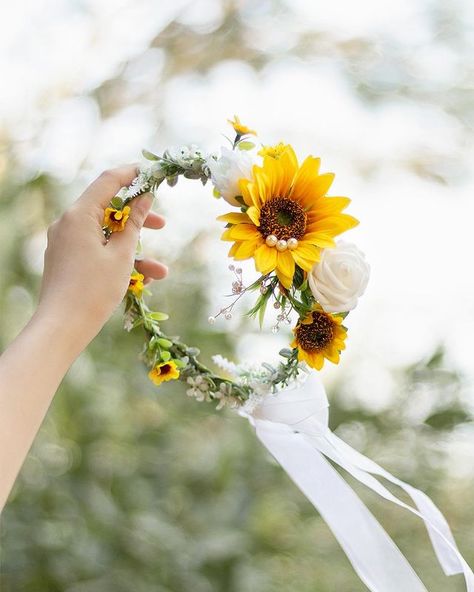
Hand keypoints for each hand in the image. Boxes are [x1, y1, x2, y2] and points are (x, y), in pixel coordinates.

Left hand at [37, 164, 166, 346]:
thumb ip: (134, 223)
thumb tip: (144, 198)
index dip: (132, 174)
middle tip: (162, 224)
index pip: (108, 181)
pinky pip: (97, 251)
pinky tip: (142, 282)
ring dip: (133, 250)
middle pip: (108, 209)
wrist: (62, 328)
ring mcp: (66, 242)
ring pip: (106, 235)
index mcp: (78, 215)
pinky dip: (118, 261)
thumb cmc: (94, 290)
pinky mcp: (67, 260)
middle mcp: (68, 223)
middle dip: (137, 218)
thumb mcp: (121, 254)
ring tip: (160, 271)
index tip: (154, 174)